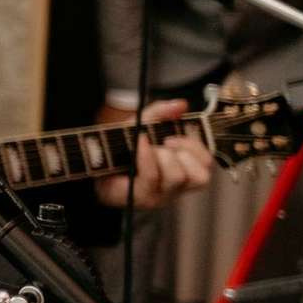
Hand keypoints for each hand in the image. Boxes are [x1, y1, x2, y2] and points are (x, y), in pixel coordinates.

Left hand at [94, 98, 213, 207]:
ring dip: (163, 155)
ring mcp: (161, 195)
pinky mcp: (143, 198)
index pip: (207, 165)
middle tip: (164, 141)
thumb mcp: (142, 123)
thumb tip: (181, 104)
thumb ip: (161, 112)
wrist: (94, 164)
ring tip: (147, 147)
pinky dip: (146, 156)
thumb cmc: (123, 147)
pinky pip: (152, 176)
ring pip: (178, 176)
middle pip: (200, 175)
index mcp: (183, 170)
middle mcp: (176, 187)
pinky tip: (139, 144)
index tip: (174, 136)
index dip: (197, 148)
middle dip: (182, 151)